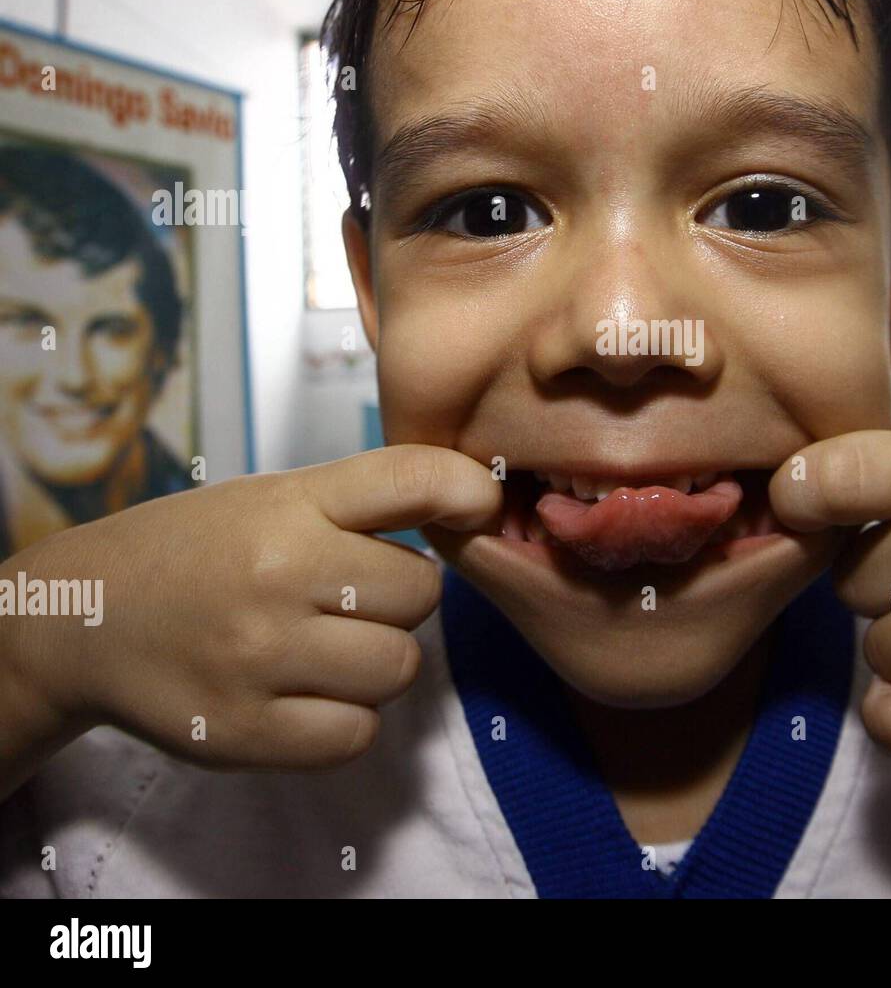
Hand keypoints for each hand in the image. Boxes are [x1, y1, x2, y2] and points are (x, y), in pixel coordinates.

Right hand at [0, 445, 499, 774]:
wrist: (85, 619)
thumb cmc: (202, 550)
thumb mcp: (276, 498)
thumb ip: (369, 498)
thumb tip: (478, 499)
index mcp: (287, 505)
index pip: (410, 480)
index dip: (467, 489)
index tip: (480, 503)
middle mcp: (275, 575)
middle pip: (420, 594)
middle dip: (400, 597)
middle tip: (350, 595)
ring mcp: (257, 659)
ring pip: (398, 668)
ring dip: (378, 660)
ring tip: (325, 644)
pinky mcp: (242, 734)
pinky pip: (356, 734)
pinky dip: (346, 718)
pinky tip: (306, 692)